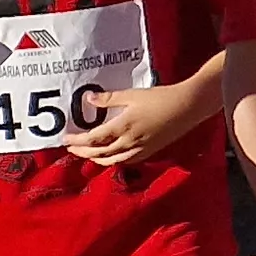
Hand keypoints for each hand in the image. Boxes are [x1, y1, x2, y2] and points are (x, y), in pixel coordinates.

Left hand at [65, 78, 216, 167]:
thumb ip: (109, 99)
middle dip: (83, 151)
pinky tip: (112, 156)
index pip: (93, 139)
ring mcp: (141, 147)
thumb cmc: (162, 97)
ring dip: (97, 159)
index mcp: (124, 126)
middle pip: (100, 153)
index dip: (78, 140)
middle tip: (71, 147)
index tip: (66, 138)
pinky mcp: (151, 150)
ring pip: (113, 160)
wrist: (189, 106)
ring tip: (88, 154)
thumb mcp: (133, 94)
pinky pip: (127, 160)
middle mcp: (130, 141)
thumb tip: (89, 99)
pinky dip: (115, 160)